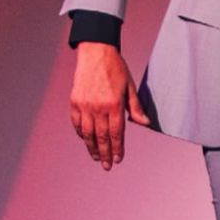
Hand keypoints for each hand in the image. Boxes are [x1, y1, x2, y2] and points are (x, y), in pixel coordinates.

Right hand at [70, 42, 151, 169]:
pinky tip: (86, 140)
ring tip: (96, 157)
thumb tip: (145, 124)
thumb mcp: (130, 87)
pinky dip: (81, 133)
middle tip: (106, 166)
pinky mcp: (74, 102)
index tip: (118, 160)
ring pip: (87, 133)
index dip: (117, 149)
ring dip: (91, 147)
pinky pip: (76, 123)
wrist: (96, 53)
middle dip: (104, 153)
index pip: (116, 133)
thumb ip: (135, 108)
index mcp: (114, 105)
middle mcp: (98, 107)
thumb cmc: (116, 69)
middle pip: (102, 137)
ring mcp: (84, 105)